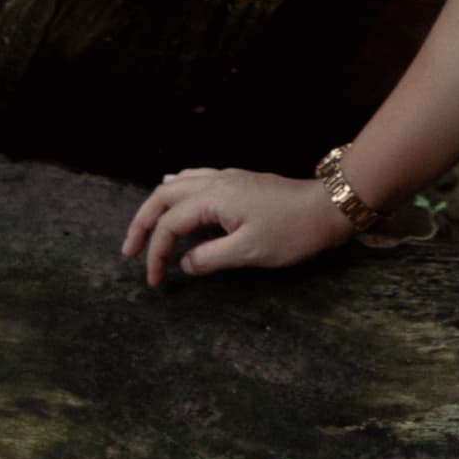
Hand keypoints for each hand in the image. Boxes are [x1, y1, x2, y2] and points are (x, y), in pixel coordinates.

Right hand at [121, 168, 352, 290]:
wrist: (328, 208)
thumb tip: (183, 263)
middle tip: (130, 251)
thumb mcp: (249, 252)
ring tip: (144, 225)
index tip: (155, 281)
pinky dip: (176, 187)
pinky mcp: (239, 181)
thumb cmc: (292, 231)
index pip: (170, 225)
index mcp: (213, 198)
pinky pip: (196, 178)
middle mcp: (215, 182)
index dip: (156, 253)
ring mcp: (228, 178)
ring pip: (178, 184)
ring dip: (156, 205)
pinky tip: (173, 186)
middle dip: (142, 223)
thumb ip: (209, 258)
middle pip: (164, 196)